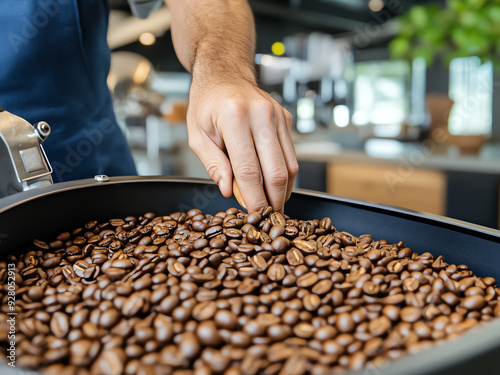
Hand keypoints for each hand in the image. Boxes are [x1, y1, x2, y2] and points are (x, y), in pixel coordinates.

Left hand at [186, 80, 297, 212]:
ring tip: (273, 204)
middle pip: (276, 170)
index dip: (253, 197)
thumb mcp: (197, 135)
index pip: (248, 169)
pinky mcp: (286, 118)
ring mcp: (277, 115)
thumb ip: (213, 164)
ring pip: (289, 164)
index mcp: (234, 117)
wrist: (225, 74)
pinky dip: (286, 174)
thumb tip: (229, 190)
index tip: (254, 215)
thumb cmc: (206, 105)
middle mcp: (260, 114)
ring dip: (284, 190)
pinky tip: (276, 185)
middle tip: (269, 217)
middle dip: (274, 199)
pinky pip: (291, 154)